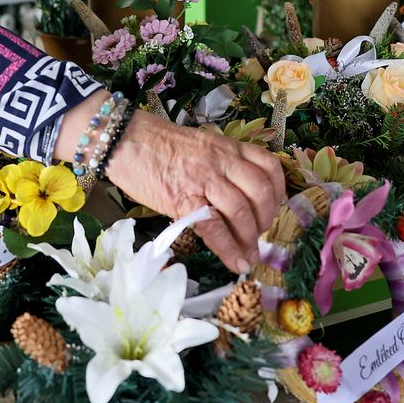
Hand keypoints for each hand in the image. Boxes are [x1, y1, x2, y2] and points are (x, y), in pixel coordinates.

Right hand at [103, 110, 286, 273]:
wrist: (124, 140)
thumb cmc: (158, 143)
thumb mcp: (200, 145)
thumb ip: (221, 164)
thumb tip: (237, 194)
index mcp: (226, 146)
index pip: (268, 165)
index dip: (278, 191)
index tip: (275, 207)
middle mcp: (221, 161)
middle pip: (261, 191)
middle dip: (266, 218)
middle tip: (260, 234)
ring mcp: (203, 179)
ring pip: (241, 210)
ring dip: (250, 237)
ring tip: (249, 253)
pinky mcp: (182, 199)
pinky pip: (213, 227)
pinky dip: (228, 249)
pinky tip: (235, 262)